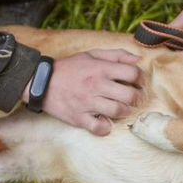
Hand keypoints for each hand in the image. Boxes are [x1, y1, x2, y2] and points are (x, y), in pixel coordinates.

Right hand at [22, 49, 142, 135]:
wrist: (42, 82)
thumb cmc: (70, 68)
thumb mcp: (92, 55)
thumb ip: (116, 55)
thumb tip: (138, 60)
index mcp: (101, 69)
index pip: (132, 73)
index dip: (140, 78)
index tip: (137, 82)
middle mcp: (96, 85)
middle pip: (129, 95)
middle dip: (136, 97)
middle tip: (132, 98)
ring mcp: (88, 103)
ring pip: (118, 111)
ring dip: (124, 112)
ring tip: (120, 109)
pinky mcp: (80, 118)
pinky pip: (100, 127)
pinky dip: (105, 127)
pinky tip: (105, 121)